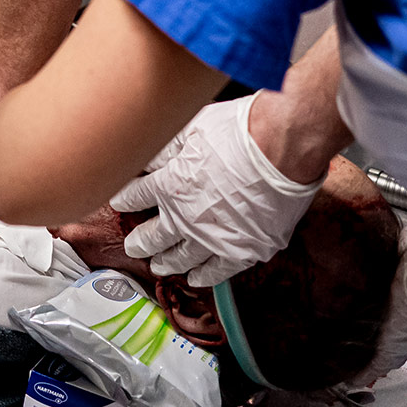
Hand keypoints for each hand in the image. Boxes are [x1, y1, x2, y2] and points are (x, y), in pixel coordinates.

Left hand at [110, 96, 321, 285]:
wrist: (285, 148)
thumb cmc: (242, 131)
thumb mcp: (192, 128)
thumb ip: (165, 147)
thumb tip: (144, 157)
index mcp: (171, 185)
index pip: (137, 197)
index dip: (126, 199)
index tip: (121, 202)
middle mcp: (187, 217)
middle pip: (153, 236)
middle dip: (140, 241)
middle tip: (134, 245)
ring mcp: (214, 238)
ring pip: (181, 258)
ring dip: (166, 262)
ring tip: (158, 265)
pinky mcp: (244, 250)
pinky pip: (217, 272)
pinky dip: (203, 276)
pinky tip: (195, 277)